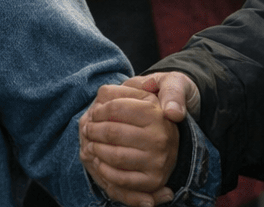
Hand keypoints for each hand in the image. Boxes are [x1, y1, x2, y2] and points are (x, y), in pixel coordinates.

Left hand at [79, 84, 178, 206]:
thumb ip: (152, 84)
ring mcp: (158, 161)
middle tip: (87, 128)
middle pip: (112, 133)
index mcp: (157, 112)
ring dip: (96, 149)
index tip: (94, 111)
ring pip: (115, 156)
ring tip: (91, 143)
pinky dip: (105, 170)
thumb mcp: (159, 83)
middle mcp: (161, 138)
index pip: (115, 108)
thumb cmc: (159, 101)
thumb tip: (171, 112)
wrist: (176, 128)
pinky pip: (122, 178)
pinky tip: (100, 160)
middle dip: (93, 130)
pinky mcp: (154, 180)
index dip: (99, 109)